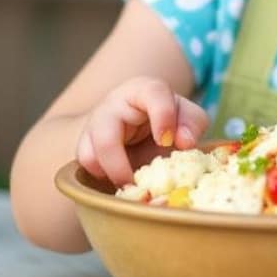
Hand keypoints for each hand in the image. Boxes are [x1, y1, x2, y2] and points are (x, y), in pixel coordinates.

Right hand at [76, 76, 209, 186]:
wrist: (138, 123)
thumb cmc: (166, 119)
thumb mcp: (187, 116)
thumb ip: (192, 124)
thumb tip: (185, 142)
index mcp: (144, 90)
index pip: (153, 94)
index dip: (162, 117)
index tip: (167, 141)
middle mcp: (113, 105)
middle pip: (105, 136)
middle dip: (119, 166)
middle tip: (138, 184)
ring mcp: (94, 125)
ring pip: (89, 155)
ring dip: (109, 176)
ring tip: (131, 185)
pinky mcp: (84, 145)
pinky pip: (85, 168)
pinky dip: (102, 180)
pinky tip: (121, 182)